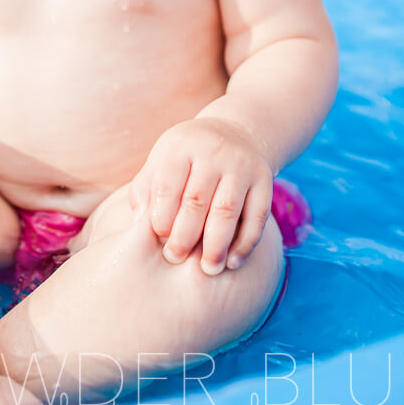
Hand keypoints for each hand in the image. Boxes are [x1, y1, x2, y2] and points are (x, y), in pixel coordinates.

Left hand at [128, 117, 272, 275]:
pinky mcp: (264, 180)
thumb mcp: (161, 162)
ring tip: (207, 269)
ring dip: (216, 245)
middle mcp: (213, 152)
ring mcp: (241, 165)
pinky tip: (231, 262)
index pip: (167, 185)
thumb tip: (139, 224)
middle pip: (196, 200)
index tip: (158, 238)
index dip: (161, 216)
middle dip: (184, 236)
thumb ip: (144, 190)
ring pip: (227, 210)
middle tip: (175, 258)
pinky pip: (257, 216)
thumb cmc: (186, 160)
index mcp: (180, 146)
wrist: (234, 135)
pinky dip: (245, 243)